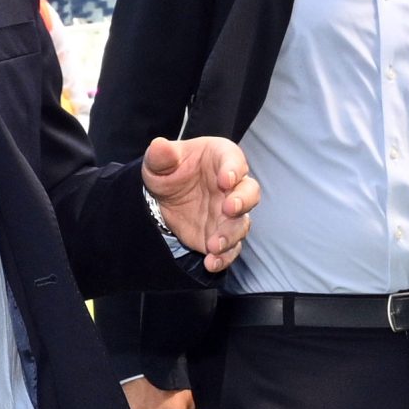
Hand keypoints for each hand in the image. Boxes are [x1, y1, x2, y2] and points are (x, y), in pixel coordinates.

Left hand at [143, 136, 260, 274]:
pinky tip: (212, 262)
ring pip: (241, 223)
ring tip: (215, 245)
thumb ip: (161, 155)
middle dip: (242, 201)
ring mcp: (229, 212)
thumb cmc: (169, 170)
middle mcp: (232, 186)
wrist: (162, 196)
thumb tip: (159, 145)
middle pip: (249, 192)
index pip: (234, 160)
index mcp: (221, 159)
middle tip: (229, 209)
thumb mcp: (159, 161)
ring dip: (231, 234)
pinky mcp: (221, 233)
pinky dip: (224, 257)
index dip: (233, 169)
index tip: (225, 179)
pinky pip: (230, 247)